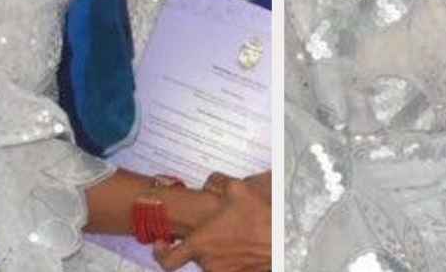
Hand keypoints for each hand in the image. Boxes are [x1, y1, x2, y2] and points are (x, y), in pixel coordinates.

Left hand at [152, 175, 269, 271]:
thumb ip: (217, 182)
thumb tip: (211, 181)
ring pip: (213, 261)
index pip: (168, 260)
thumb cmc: (258, 215)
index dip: (160, 252)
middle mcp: (209, 262)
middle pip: (194, 255)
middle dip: (200, 241)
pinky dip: (233, 257)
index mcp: (201, 243)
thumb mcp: (236, 188)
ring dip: (218, 249)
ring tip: (232, 233)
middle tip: (211, 227)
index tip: (162, 242)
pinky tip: (244, 241)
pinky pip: (231, 266)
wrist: (285, 237)